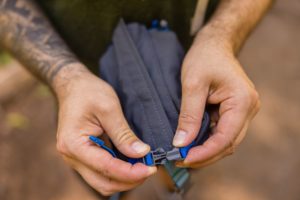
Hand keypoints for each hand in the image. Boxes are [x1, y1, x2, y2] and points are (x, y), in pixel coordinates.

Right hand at [53, 65, 156, 195]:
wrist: (73, 85)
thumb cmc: (88, 92)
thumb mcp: (109, 108)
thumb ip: (123, 134)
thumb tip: (141, 153)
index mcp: (74, 144)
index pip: (105, 167)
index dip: (130, 172)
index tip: (150, 169)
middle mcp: (71, 156)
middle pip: (103, 183)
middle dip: (128, 180)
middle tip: (150, 169)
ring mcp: (76, 157)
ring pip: (102, 181)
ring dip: (124, 178)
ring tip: (143, 166)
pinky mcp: (83, 155)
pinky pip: (101, 172)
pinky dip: (118, 171)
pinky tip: (132, 162)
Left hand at [172, 31, 259, 167]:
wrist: (214, 44)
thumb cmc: (204, 58)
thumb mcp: (192, 85)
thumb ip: (189, 116)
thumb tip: (181, 143)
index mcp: (242, 101)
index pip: (225, 138)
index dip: (204, 152)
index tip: (183, 158)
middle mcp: (248, 109)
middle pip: (228, 143)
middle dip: (204, 155)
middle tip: (180, 159)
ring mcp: (243, 111)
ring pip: (225, 141)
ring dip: (205, 150)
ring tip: (183, 154)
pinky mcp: (234, 111)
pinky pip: (222, 132)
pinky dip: (207, 140)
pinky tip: (192, 143)